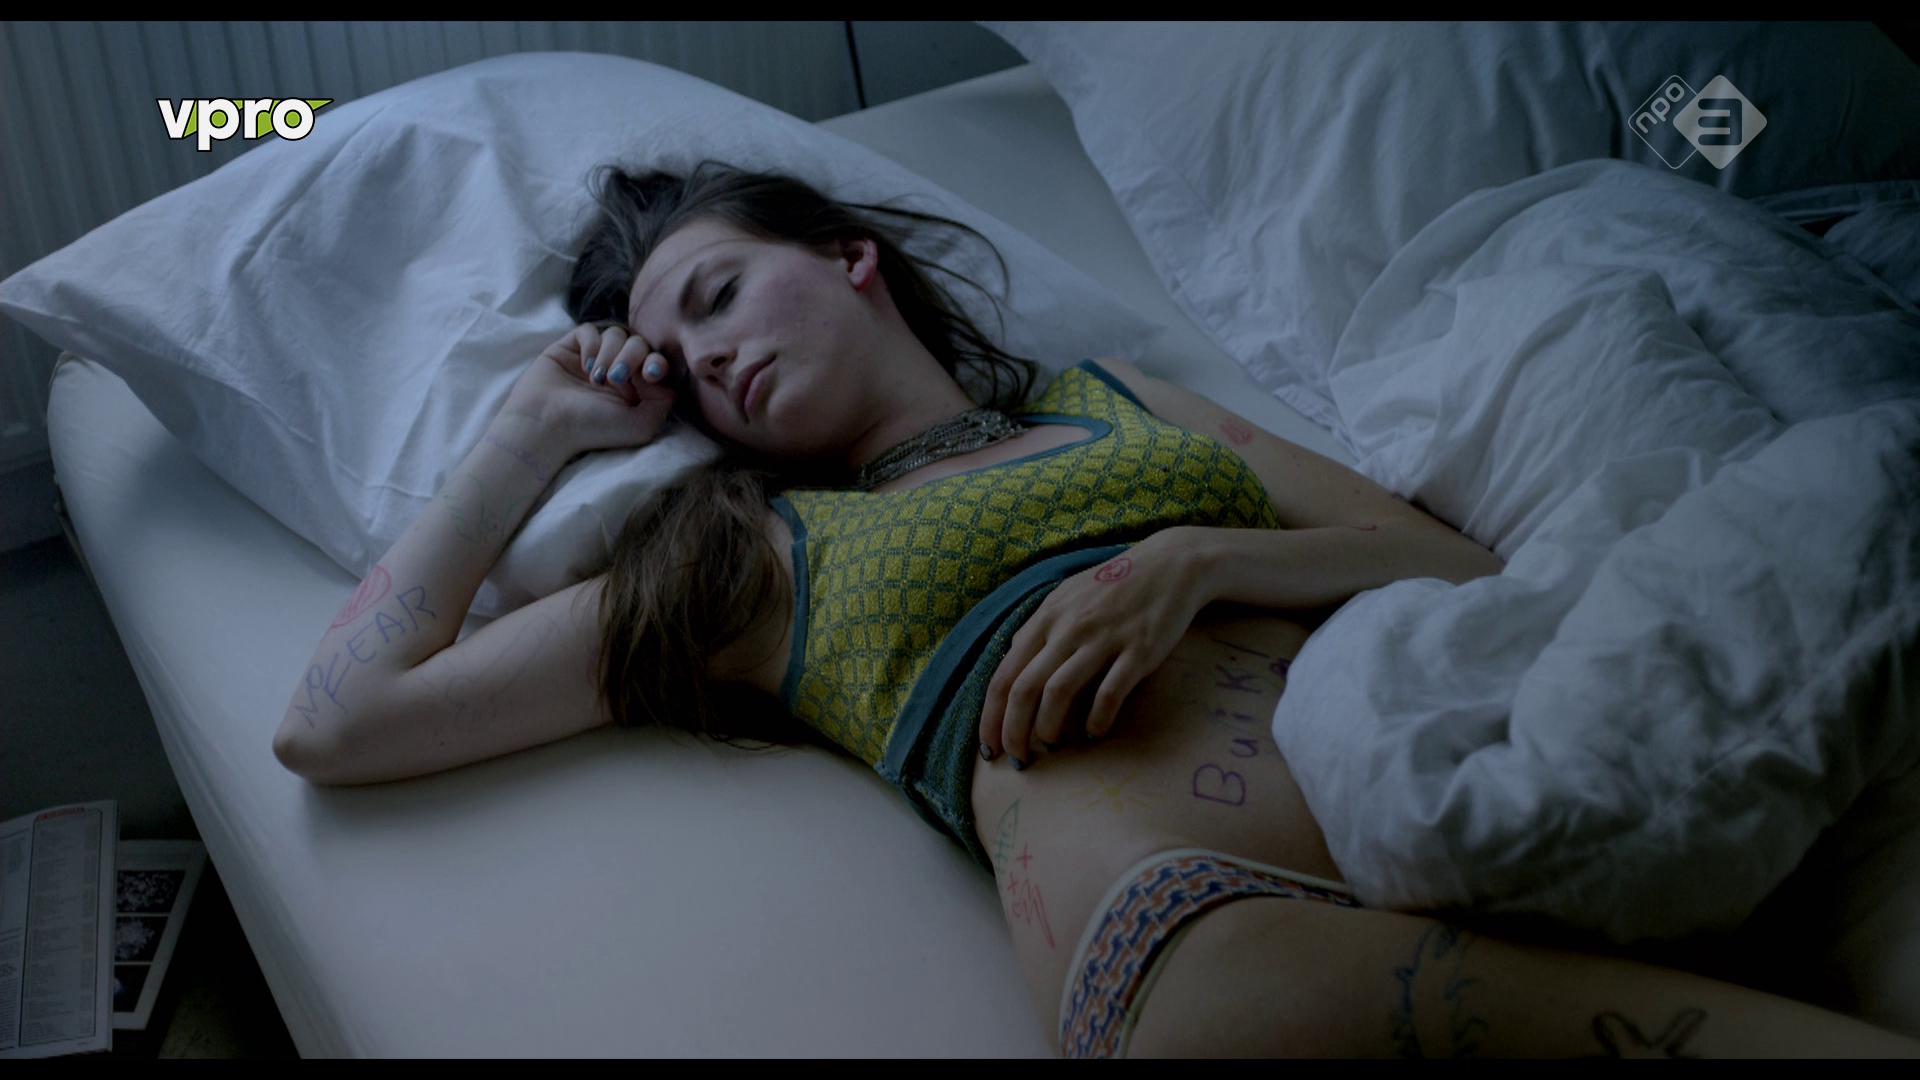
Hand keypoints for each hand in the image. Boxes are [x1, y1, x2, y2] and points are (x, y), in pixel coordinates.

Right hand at [499, 322, 676, 458]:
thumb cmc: (594, 429)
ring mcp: (594, 358)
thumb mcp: (643, 425)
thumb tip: (662, 374)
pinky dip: (591, 345)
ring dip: (610, 354)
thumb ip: (665, 400)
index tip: (649, 375)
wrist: (549, 424)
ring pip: (616, 334)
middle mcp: (617, 371)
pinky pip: (590, 330)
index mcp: (636, 389)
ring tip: (597, 379)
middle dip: (632, 357)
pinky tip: (584, 367)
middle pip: (639, 343)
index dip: (657, 363)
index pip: (656, 362)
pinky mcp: (571, 347)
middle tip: (616, 379)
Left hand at [978, 528, 1214, 766]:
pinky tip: (1095, 732)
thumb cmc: (1114, 587)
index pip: (1003, 675)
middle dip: (1014, 732)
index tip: (988, 747)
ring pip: (1059, 692)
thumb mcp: (1067, 598)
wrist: (1171, 566)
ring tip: (1051, 746)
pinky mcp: (1138, 651)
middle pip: (1024, 689)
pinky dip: (1096, 720)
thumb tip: (1012, 660)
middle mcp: (1068, 628)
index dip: (991, 718)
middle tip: (1018, 760)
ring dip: (1048, 729)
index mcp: (1046, 618)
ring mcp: (1103, 639)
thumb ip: (1038, 629)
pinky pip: (1109, 693)